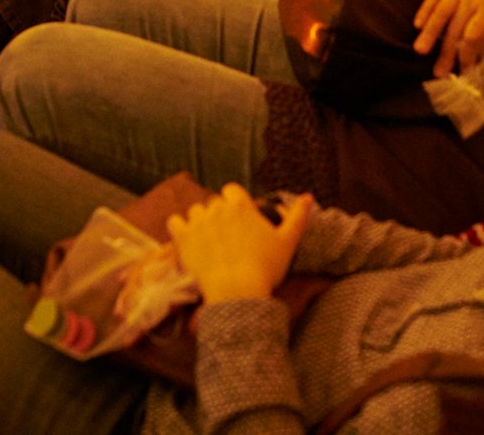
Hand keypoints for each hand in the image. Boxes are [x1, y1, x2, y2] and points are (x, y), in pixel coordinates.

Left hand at [166, 183, 313, 303]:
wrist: (238, 293)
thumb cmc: (265, 269)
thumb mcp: (288, 242)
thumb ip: (298, 217)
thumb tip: (310, 197)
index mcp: (241, 205)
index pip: (232, 191)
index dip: (234, 203)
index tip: (239, 220)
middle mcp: (217, 208)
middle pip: (214, 203)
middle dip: (218, 216)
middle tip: (226, 238)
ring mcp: (198, 222)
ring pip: (195, 211)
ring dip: (199, 222)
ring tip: (208, 242)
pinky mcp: (183, 238)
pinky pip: (174, 222)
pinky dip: (178, 229)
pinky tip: (187, 241)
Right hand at [414, 0, 483, 76]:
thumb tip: (477, 63)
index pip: (474, 35)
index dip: (467, 55)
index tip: (464, 70)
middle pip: (455, 27)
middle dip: (446, 52)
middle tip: (438, 72)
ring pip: (441, 12)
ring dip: (429, 32)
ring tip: (420, 50)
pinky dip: (424, 11)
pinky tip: (418, 26)